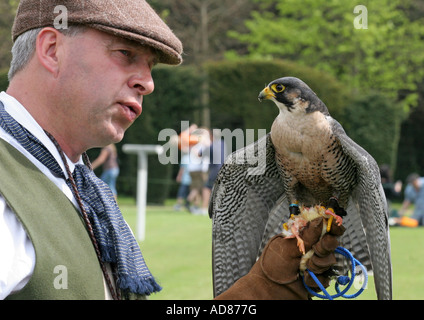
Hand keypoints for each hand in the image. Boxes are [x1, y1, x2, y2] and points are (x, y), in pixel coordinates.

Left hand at [214, 217, 344, 299]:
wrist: (269, 291)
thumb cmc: (272, 266)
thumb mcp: (287, 247)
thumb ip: (306, 236)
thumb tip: (319, 220)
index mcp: (301, 237)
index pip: (321, 228)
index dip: (331, 227)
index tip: (336, 228)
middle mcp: (309, 249)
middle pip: (330, 243)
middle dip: (324, 247)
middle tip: (315, 251)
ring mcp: (314, 264)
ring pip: (330, 261)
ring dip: (318, 264)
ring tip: (304, 268)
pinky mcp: (317, 279)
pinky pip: (327, 277)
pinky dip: (317, 279)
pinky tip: (305, 279)